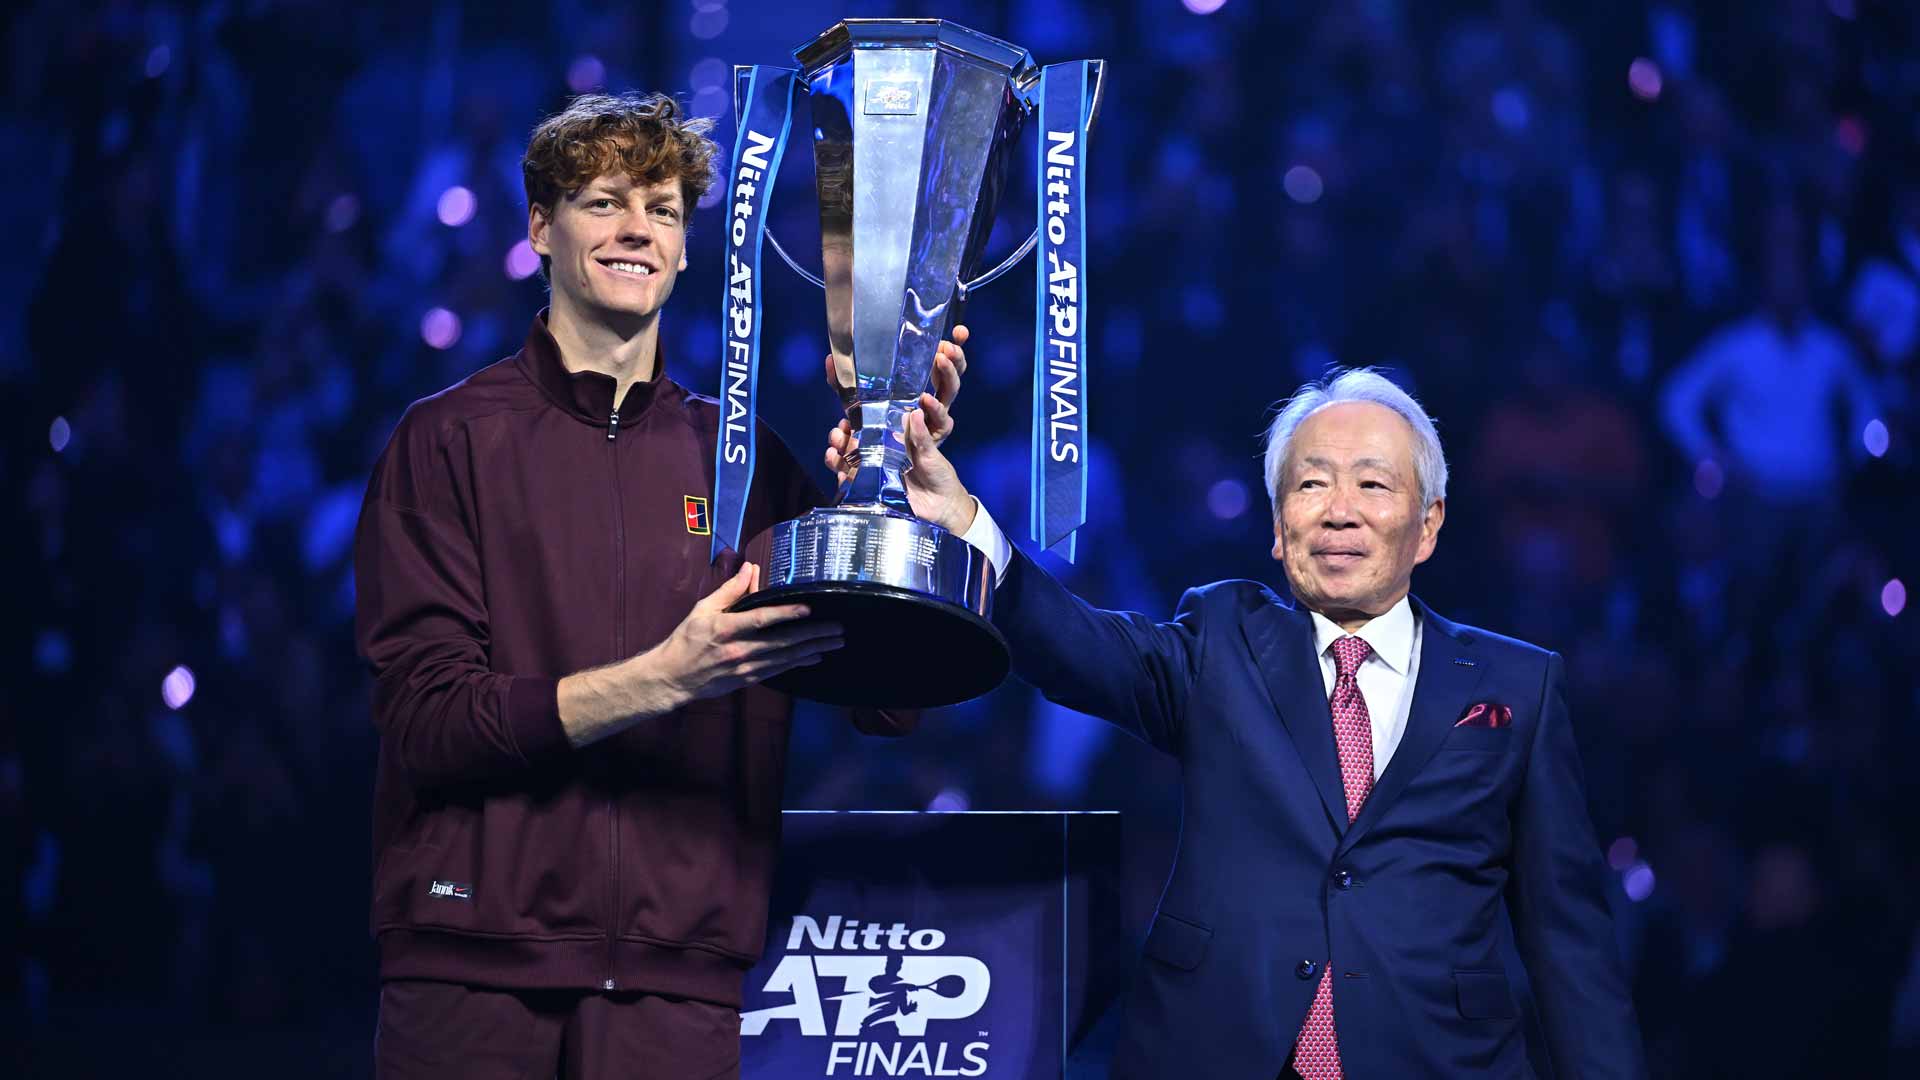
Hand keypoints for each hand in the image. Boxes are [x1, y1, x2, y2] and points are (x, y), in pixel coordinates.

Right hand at [646, 563, 843, 703]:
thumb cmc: (687, 640)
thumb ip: (730, 590)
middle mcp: (739, 650)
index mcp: (726, 629)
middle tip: (837, 628)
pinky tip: (815, 656)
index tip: (808, 609)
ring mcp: (745, 667)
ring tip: (835, 641)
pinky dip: (798, 663)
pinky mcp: (747, 679)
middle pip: (782, 642)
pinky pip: (779, 670)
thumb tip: (751, 568)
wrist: (673, 677)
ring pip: (786, 658)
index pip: (761, 619)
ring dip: (812, 649)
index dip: (786, 614)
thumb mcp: (703, 609)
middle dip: (813, 635)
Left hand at [822, 325, 967, 477]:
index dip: (953, 346)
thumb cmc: (877, 437)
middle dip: (952, 358)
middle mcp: (934, 403)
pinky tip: (924, 403)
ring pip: (950, 394)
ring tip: (941, 359)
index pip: (943, 363)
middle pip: (951, 374)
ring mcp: (936, 421)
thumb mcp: (861, 407)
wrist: (889, 478)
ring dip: (948, 375)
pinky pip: (939, 425)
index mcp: (923, 389)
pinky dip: (934, 412)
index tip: (959, 330)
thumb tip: (829, 359)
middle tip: (947, 345)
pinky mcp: (933, 440)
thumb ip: (845, 386)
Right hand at [825, 408, 974, 534]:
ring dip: (836, 455)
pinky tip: (840, 471)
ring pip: (847, 462)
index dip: (855, 422)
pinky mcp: (872, 493)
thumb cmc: (939, 474)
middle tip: (839, 433)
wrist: (943, 505)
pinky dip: (842, 477)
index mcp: (892, 442)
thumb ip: (921, 435)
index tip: (847, 418)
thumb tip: (915, 413)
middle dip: (840, 437)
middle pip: (852, 444)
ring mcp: (874, 474)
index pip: (868, 428)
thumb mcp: (931, 452)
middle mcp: (879, 456)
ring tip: (834, 450)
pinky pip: (851, 484)